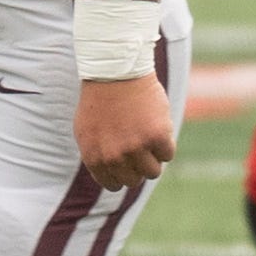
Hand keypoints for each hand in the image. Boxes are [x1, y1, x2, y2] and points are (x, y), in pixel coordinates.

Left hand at [77, 71, 174, 189]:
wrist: (115, 71)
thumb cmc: (100, 99)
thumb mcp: (87, 131)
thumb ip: (97, 156)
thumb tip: (111, 178)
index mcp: (95, 158)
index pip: (113, 184)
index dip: (122, 173)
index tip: (127, 160)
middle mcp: (114, 156)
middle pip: (134, 180)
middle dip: (138, 166)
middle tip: (138, 145)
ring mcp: (136, 147)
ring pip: (153, 171)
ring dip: (153, 157)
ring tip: (148, 136)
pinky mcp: (157, 136)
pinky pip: (168, 153)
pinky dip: (166, 142)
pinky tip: (157, 125)